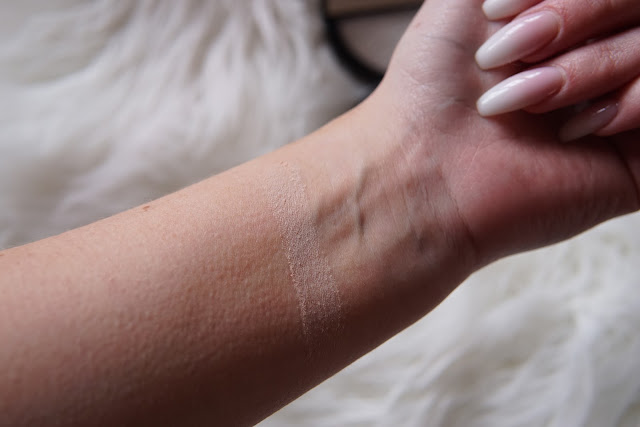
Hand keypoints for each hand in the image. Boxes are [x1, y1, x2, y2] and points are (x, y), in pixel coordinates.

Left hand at [364, 0, 639, 266]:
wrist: (422, 173)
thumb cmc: (431, 90)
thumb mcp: (460, 1)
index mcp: (562, 21)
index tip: (495, 14)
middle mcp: (594, 57)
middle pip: (633, 6)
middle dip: (573, 17)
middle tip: (504, 60)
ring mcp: (619, 104)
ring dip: (585, 69)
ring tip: (526, 106)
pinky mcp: (638, 155)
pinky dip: (629, 104)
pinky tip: (576, 131)